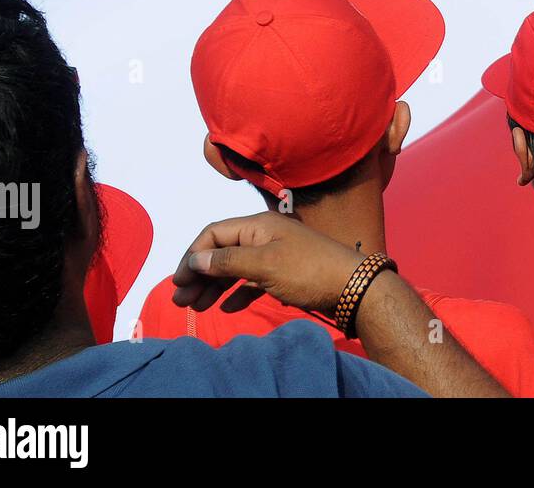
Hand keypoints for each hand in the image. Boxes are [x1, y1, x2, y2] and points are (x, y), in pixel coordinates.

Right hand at [172, 210, 363, 316]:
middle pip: (222, 252)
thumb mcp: (266, 265)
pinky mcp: (285, 274)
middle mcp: (265, 236)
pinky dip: (238, 293)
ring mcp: (275, 255)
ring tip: (196, 307)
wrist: (354, 286)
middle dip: (199, 274)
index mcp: (259, 226)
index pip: (214, 233)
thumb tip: (196, 258)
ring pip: (236, 268)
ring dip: (214, 286)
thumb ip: (229, 261)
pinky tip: (226, 309)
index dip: (193, 255)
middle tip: (181, 301)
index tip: (179, 281)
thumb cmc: (309, 271)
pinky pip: (253, 281)